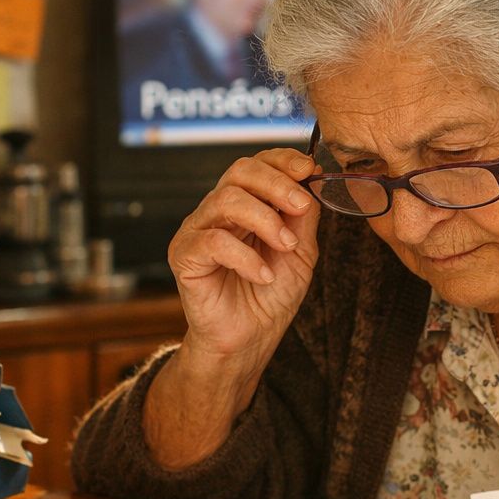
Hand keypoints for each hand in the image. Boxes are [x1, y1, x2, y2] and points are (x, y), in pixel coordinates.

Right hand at [167, 149, 320, 370]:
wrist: (250, 338)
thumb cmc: (271, 295)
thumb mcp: (300, 251)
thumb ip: (303, 216)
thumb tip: (314, 179)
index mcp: (244, 204)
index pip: (257, 164)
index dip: (283, 160)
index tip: (310, 170)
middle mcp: (217, 210)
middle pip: (239, 172)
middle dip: (276, 183)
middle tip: (300, 207)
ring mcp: (197, 230)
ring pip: (226, 199)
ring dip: (265, 219)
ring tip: (286, 247)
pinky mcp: (184, 255)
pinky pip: (213, 241)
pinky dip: (246, 257)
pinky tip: (263, 275)